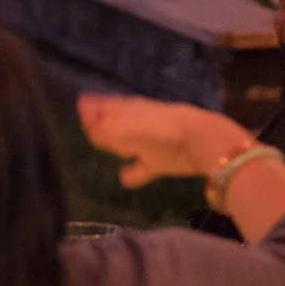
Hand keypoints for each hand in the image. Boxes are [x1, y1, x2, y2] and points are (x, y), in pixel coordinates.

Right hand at [76, 94, 250, 187]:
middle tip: (86, 121)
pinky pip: (141, 168)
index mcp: (130, 110)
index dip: (93, 108)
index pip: (106, 106)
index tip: (80, 106)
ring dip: (115, 144)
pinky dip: (132, 173)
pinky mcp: (160, 163)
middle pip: (115, 122)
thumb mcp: (131, 126)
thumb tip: (89, 129)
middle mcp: (137, 123)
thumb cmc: (164, 130)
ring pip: (126, 143)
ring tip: (103, 145)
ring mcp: (149, 143)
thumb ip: (108, 128)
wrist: (204, 142)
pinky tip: (123, 179)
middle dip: (101, 121)